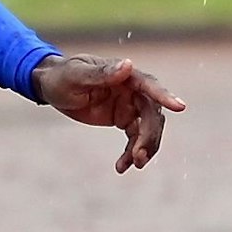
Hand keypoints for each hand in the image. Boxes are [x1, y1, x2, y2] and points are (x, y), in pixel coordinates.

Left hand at [32, 53, 185, 172]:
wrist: (51, 87)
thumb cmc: (62, 76)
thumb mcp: (76, 75)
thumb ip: (101, 73)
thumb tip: (128, 65)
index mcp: (124, 75)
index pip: (149, 85)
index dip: (164, 96)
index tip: (180, 108)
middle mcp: (132, 89)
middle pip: (151, 113)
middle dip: (149, 135)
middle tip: (139, 155)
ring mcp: (129, 105)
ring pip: (148, 128)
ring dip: (144, 147)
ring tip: (134, 164)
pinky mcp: (123, 118)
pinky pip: (135, 138)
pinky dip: (131, 153)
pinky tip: (122, 166)